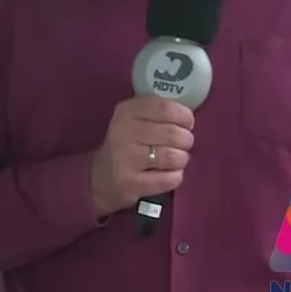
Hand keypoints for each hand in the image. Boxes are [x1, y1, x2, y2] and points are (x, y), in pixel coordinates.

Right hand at [89, 95, 195, 217]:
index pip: (165, 108)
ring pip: (174, 157)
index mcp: (126, 111)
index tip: (186, 124)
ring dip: (181, 159)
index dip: (184, 116)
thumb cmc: (127, 143)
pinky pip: (170, 179)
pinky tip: (167, 174)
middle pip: (174, 134)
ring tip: (174, 159)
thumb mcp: (135, 119)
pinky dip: (175, 177)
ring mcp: (125, 159)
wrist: (102, 176)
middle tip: (181, 144)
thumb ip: (158, 112)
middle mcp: (123, 132)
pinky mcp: (131, 183)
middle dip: (186, 140)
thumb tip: (188, 116)